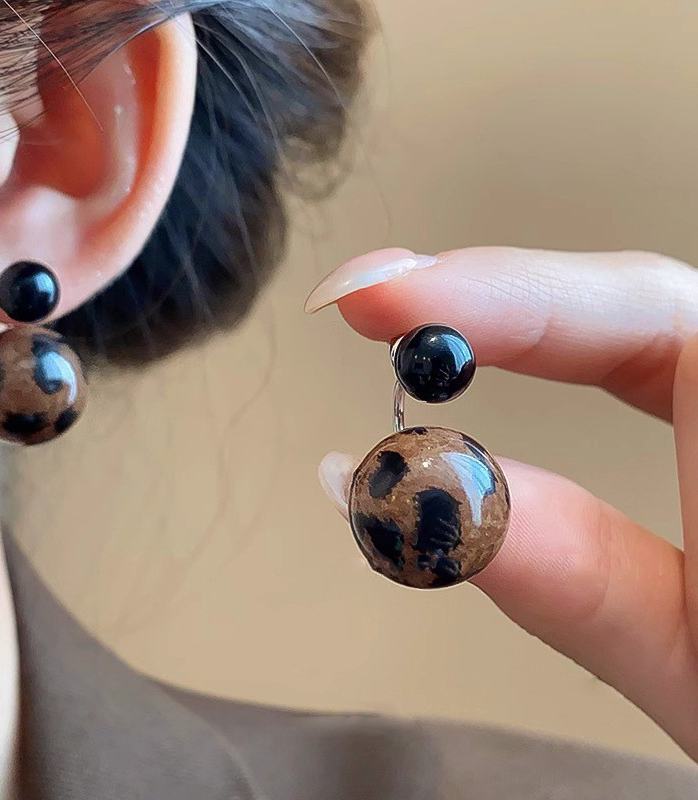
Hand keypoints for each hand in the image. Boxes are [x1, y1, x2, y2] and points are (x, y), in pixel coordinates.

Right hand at [308, 246, 697, 759]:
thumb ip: (575, 580)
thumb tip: (426, 493)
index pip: (647, 313)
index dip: (500, 292)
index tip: (386, 301)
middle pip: (628, 304)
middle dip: (484, 294)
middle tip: (370, 303)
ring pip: (628, 331)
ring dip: (504, 318)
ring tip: (403, 318)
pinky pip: (638, 373)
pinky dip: (545, 359)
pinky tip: (481, 360)